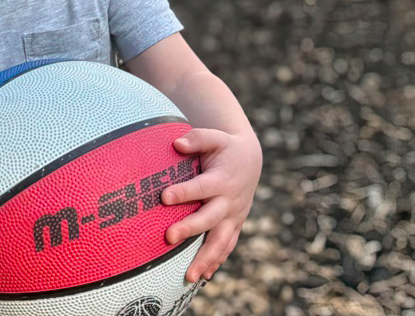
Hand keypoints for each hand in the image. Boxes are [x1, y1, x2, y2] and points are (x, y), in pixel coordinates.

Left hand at [161, 128, 261, 282]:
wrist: (250, 161)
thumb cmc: (226, 148)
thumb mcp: (215, 138)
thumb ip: (197, 138)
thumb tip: (176, 143)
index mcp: (222, 179)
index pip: (200, 187)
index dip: (183, 192)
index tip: (164, 197)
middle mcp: (229, 201)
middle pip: (209, 218)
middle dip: (190, 228)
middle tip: (169, 237)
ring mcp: (233, 216)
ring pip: (220, 241)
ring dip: (205, 258)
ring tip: (189, 276)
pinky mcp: (234, 225)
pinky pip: (226, 246)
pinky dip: (216, 261)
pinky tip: (203, 276)